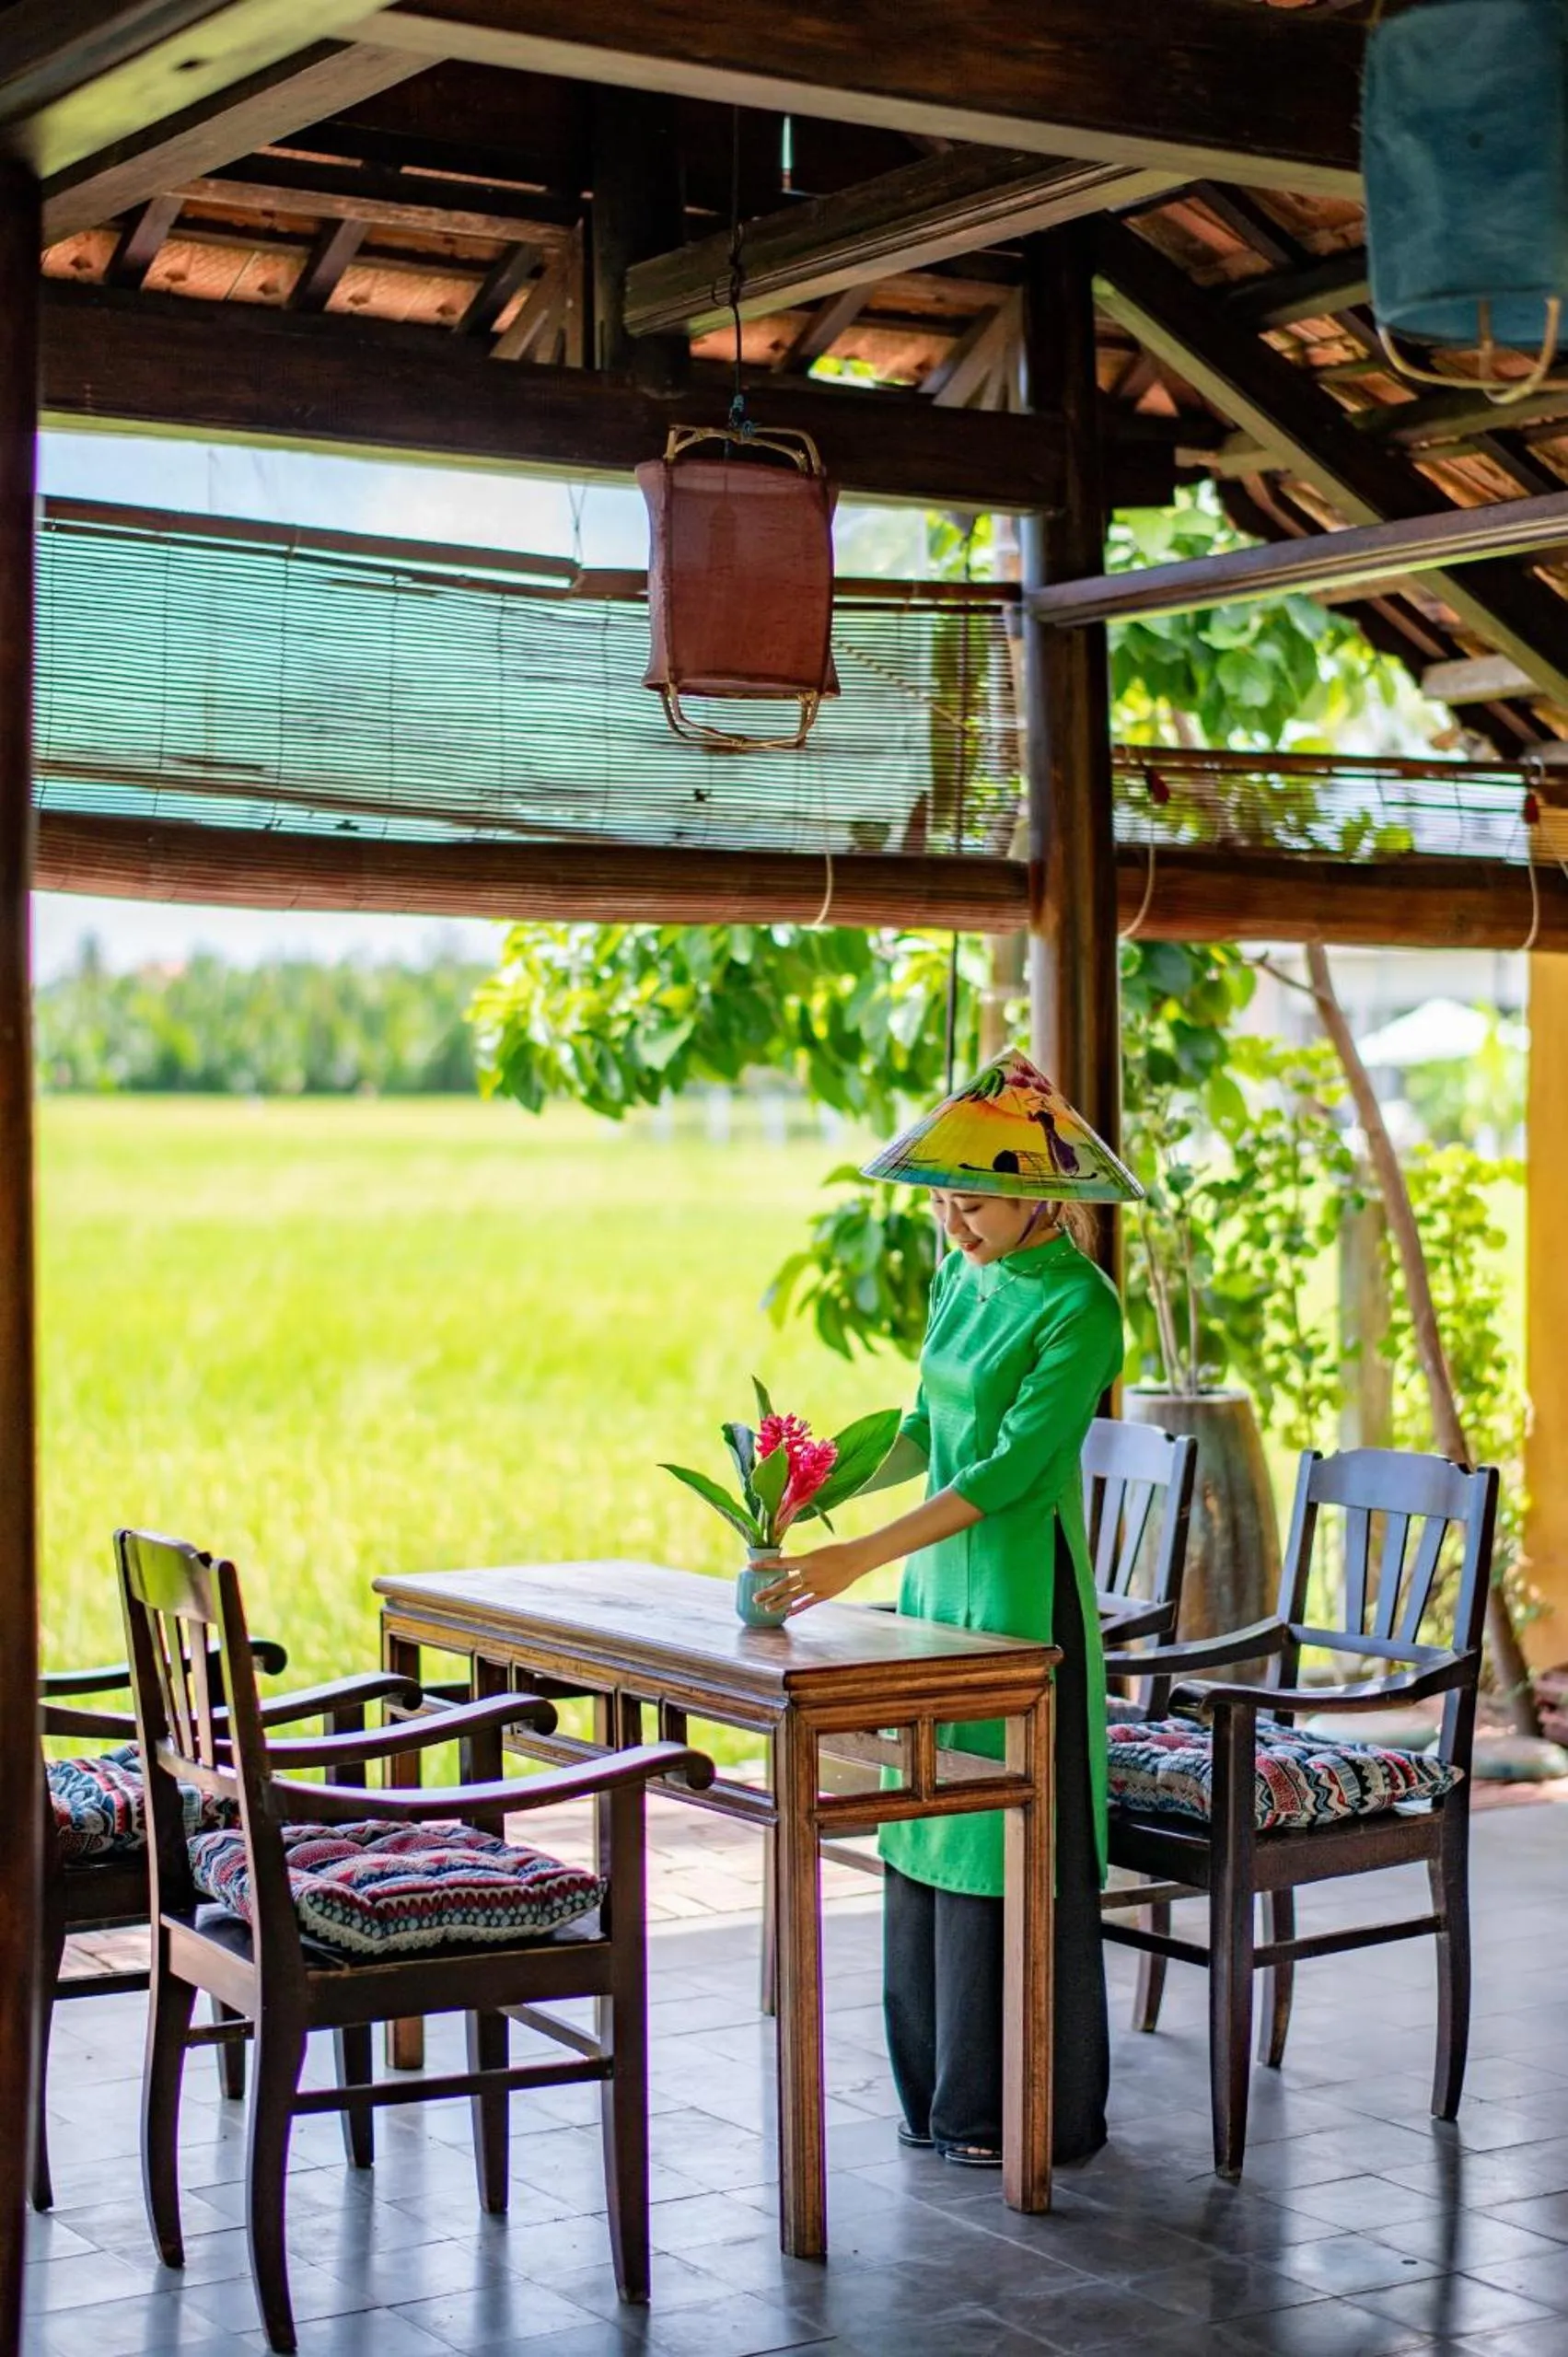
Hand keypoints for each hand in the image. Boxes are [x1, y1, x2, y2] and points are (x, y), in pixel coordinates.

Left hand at [754, 1540, 873, 1617]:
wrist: (856, 1559)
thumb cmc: (836, 1553)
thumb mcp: (816, 1554)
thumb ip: (802, 1563)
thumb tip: (787, 1567)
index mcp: (806, 1560)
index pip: (780, 1562)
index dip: (764, 1565)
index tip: (750, 1567)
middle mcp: (809, 1574)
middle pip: (783, 1585)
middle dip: (768, 1592)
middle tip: (754, 1598)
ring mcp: (816, 1586)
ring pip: (793, 1597)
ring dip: (779, 1603)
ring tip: (767, 1609)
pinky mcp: (824, 1594)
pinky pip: (807, 1603)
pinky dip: (797, 1609)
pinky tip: (788, 1614)